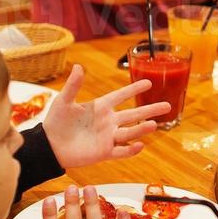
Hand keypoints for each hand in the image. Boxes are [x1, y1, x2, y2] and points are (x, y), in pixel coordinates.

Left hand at [41, 65, 168, 167]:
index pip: (121, 96)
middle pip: (134, 115)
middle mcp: (108, 122)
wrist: (50, 146)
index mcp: (100, 107)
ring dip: (142, 129)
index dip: (134, 89)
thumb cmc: (56, 122)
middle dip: (150, 110)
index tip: (148, 82)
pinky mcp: (104, 152)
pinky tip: (140, 145)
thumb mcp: (64, 101)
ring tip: (154, 124)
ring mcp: (108, 137)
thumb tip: (77, 66)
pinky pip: (121, 151)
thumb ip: (73, 86)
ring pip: (130, 132)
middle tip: (167, 106)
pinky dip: (130, 150)